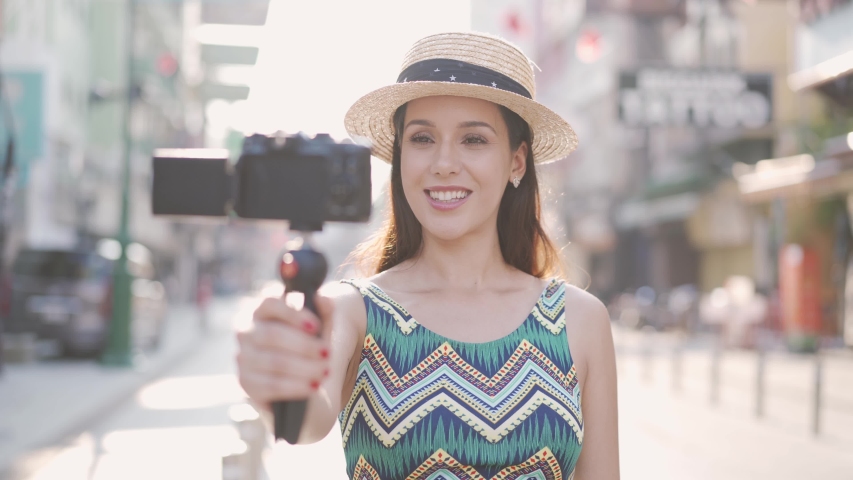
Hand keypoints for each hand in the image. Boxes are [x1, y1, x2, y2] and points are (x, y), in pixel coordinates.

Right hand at [236, 294, 332, 408]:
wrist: (298, 384)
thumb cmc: (306, 348)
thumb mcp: (318, 330)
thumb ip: (323, 312)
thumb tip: (324, 299)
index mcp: (261, 311)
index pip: (269, 304)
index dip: (292, 314)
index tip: (315, 326)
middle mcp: (246, 331)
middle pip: (273, 334)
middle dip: (304, 345)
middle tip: (327, 353)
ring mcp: (243, 357)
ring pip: (274, 362)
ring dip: (304, 367)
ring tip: (325, 371)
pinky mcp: (246, 383)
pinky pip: (271, 385)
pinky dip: (295, 386)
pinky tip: (313, 386)